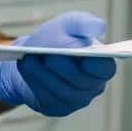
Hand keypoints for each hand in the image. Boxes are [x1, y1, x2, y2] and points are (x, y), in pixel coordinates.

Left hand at [0, 12, 116, 115]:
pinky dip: (35, 82)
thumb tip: (100, 27)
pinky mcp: (55, 107)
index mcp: (101, 66)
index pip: (105, 69)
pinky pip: (46, 98)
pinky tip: (26, 67)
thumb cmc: (58, 37)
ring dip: (45, 74)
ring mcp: (74, 101)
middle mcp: (91, 87)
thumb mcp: (69, 24)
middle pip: (80, 82)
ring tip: (31, 59)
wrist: (34, 53)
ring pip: (61, 91)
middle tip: (50, 56)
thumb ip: (84, 23)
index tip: (84, 55)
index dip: (96, 64)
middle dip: (64, 68)